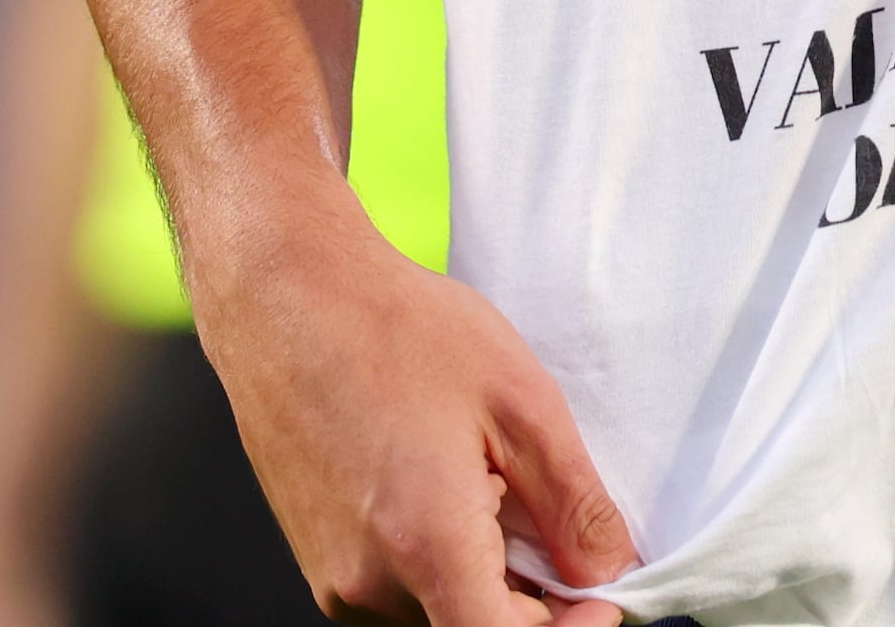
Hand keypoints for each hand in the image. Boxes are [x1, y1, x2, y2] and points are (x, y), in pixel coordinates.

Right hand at [201, 221, 637, 626]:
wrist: (286, 298)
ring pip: (437, 610)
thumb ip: (573, 502)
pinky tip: (446, 484)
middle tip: (561, 529)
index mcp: (427, 548)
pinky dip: (438, 560)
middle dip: (532, 601)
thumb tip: (609, 568)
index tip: (602, 599)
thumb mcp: (520, 402)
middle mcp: (370, 584)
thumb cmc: (396, 332)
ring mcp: (335, 579)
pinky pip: (398, 589)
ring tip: (490, 484)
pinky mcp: (318, 561)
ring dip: (482, 576)